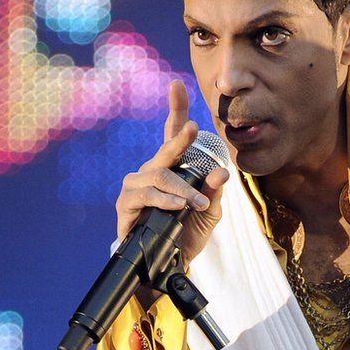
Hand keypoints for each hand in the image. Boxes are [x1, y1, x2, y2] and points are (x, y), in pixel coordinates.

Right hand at [115, 80, 228, 307]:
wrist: (170, 265)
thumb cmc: (188, 233)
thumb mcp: (210, 212)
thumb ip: (214, 192)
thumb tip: (222, 173)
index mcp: (172, 168)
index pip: (173, 135)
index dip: (175, 109)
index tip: (177, 85)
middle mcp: (152, 172)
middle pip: (165, 149)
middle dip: (179, 137)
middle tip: (193, 128)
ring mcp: (137, 186)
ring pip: (160, 176)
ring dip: (182, 190)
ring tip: (197, 204)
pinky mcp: (127, 204)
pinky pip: (147, 195)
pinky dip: (165, 200)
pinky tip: (177, 206)